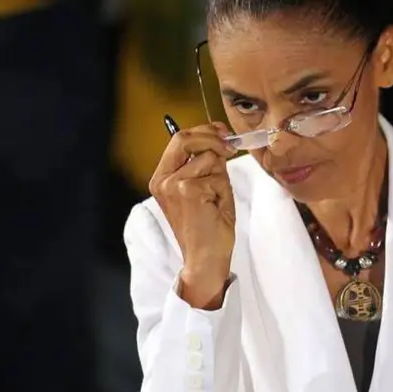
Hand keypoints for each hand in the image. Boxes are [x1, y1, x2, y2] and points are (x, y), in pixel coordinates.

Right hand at [149, 122, 236, 308]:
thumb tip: (220, 140)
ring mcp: (173, 184)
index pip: (179, 139)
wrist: (206, 258)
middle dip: (212, 138)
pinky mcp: (187, 191)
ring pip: (208, 158)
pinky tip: (216, 207)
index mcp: (163, 177)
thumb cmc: (209, 227)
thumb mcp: (207, 188)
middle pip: (185, 138)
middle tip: (230, 147)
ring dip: (221, 176)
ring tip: (216, 199)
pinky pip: (217, 175)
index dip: (203, 131)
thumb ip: (207, 165)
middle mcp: (162, 179)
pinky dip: (223, 189)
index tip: (222, 132)